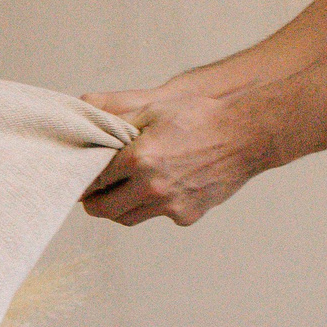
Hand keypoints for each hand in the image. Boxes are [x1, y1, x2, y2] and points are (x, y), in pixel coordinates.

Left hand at [79, 85, 273, 225]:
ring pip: (127, 218)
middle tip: (92, 192)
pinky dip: (151, 206)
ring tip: (121, 190)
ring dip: (119, 207)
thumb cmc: (200, 116)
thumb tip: (84, 122)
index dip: (84, 179)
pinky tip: (158, 188)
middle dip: (94, 201)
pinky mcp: (186, 216)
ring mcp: (170, 206)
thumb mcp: (153, 108)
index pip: (93, 180)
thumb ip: (114, 117)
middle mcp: (151, 187)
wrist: (245, 134)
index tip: (81, 177)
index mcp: (138, 159)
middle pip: (103, 209)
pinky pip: (157, 217)